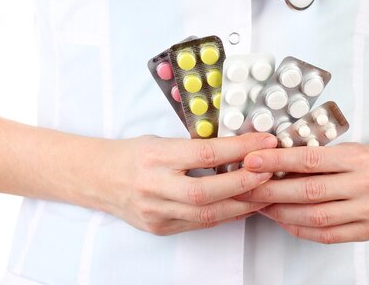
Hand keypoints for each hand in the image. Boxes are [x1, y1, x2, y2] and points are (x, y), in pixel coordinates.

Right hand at [93, 133, 276, 235]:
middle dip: (246, 183)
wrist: (97, 178)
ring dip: (242, 204)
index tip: (265, 142)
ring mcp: (156, 212)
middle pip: (208, 191)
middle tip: (272, 171)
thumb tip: (237, 147)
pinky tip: (243, 206)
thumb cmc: (132, 154)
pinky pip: (200, 224)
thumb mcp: (161, 141)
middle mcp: (155, 187)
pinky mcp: (161, 227)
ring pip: (207, 214)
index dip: (241, 149)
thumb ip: (195, 147)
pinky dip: (225, 215)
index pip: (206, 153)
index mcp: (156, 157)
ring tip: (265, 192)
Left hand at [235, 143, 368, 243]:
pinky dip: (298, 228)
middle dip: (271, 191)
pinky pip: (325, 235)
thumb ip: (308, 156)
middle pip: (309, 191)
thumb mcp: (339, 147)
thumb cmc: (359, 159)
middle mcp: (366, 184)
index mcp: (357, 158)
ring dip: (280, 212)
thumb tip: (265, 162)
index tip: (251, 161)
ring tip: (260, 204)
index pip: (310, 159)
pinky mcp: (368, 230)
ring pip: (315, 217)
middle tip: (246, 187)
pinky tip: (282, 219)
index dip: (277, 161)